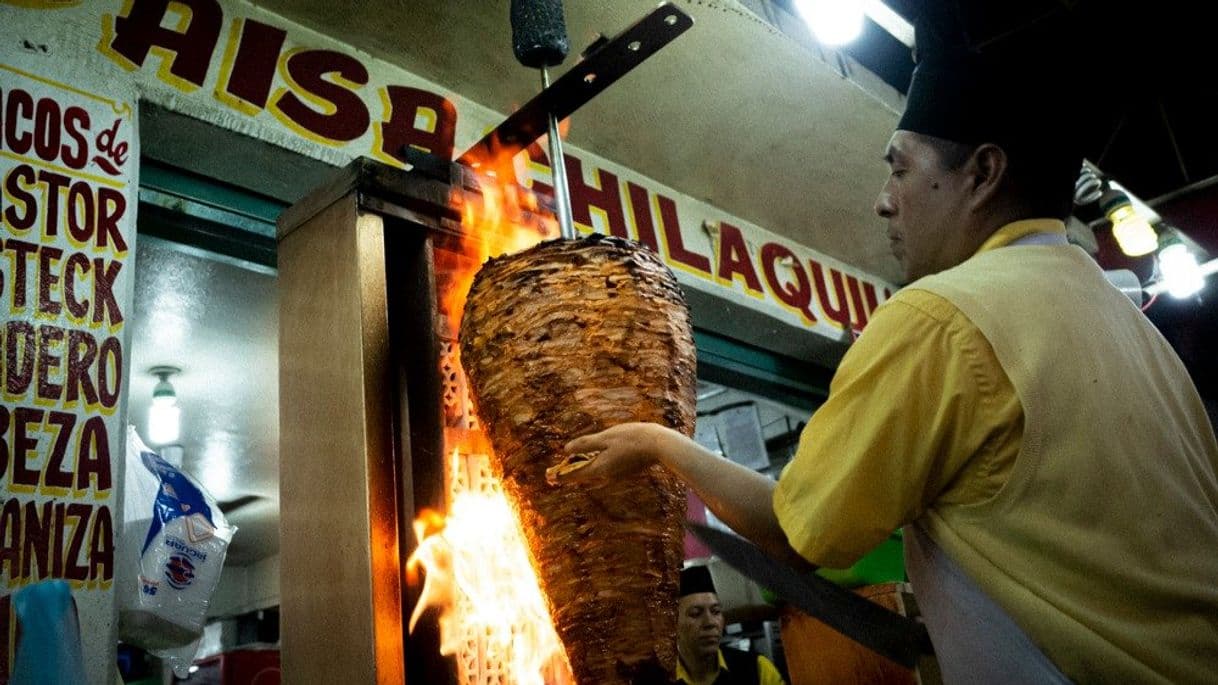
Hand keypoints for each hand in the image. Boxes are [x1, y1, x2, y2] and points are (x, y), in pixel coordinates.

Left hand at [555, 422, 684, 482]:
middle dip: (569, 473)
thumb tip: (565, 450)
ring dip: (582, 468)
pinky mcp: (624, 470)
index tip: (549, 476)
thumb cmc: (632, 438)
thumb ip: (585, 444)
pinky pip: (604, 470)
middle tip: (554, 472)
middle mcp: (606, 476)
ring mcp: (616, 475)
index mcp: (599, 469)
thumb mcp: (605, 438)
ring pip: (594, 473)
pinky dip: (595, 464)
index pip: (574, 476)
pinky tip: (594, 457)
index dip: (560, 475)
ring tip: (571, 463)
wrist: (659, 445)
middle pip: (583, 476)